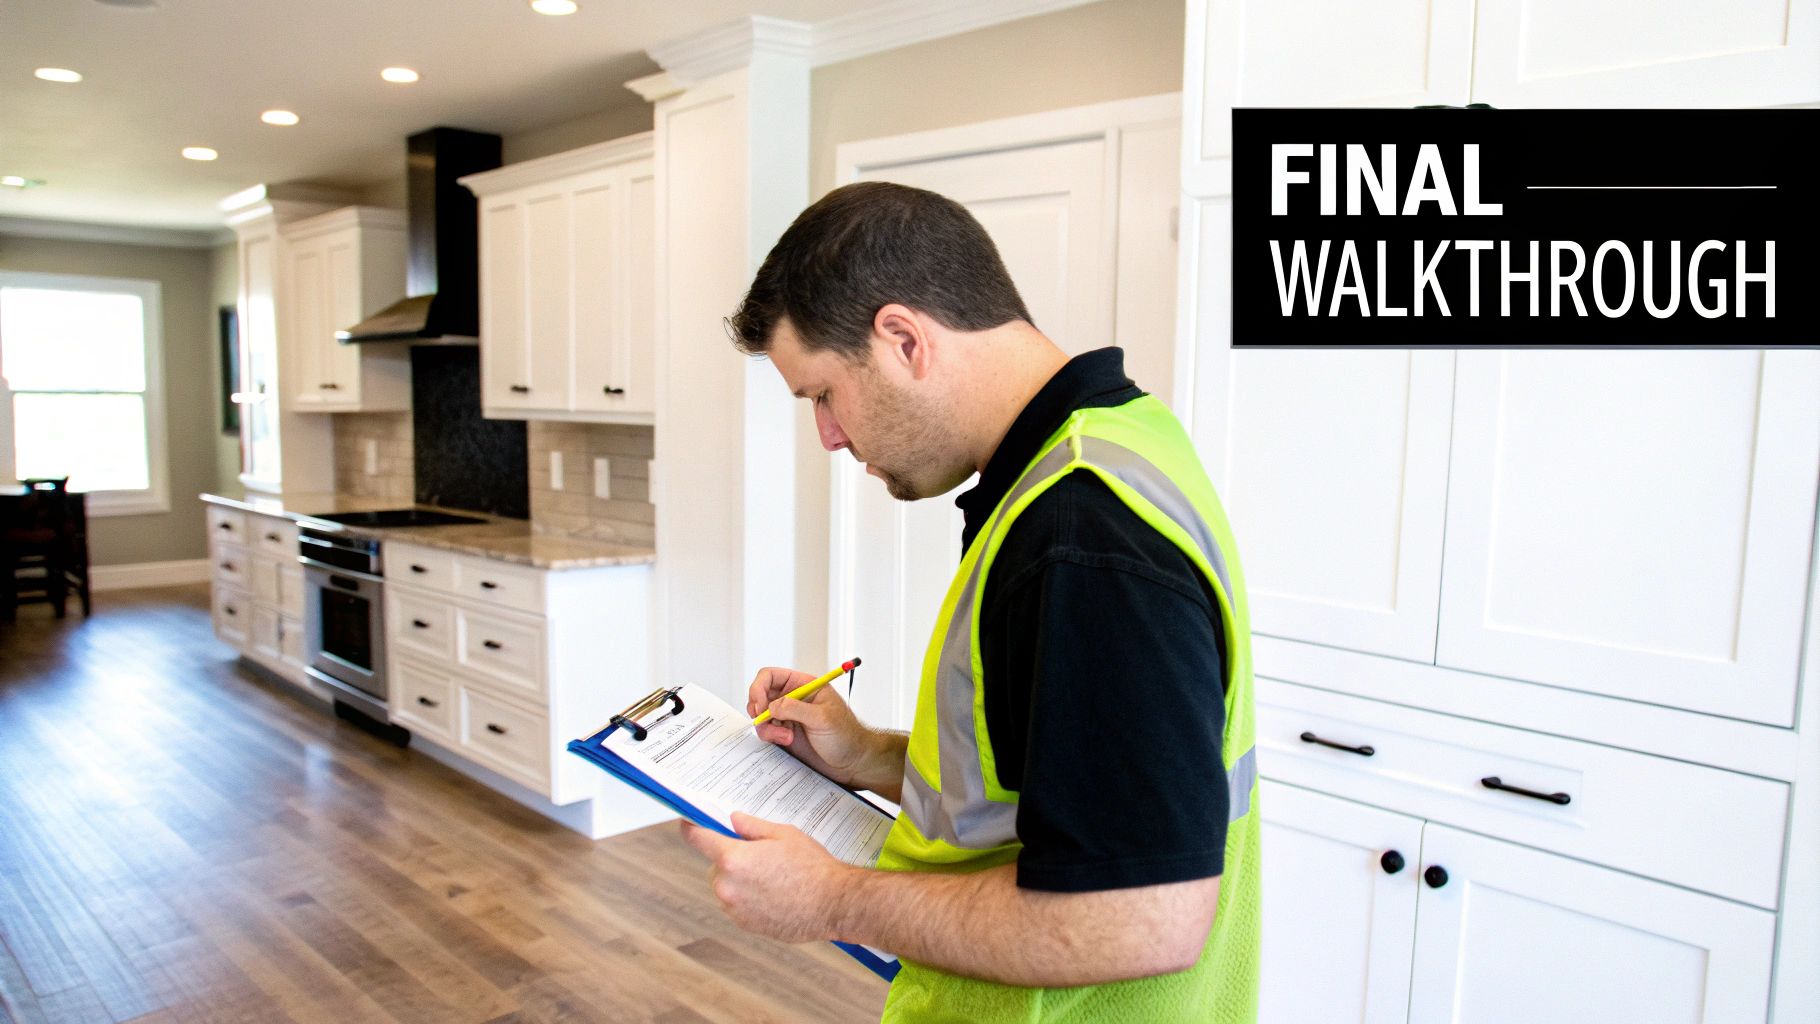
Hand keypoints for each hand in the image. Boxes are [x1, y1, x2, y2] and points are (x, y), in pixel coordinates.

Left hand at [681, 813, 853, 942]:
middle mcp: (727, 886)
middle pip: (715, 866)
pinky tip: (774, 894)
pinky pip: (737, 905)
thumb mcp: (783, 834)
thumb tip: (733, 820)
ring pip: (726, 887)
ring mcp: (734, 908)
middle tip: (760, 855)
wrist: (832, 903)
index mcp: (733, 858)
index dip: (691, 828)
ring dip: (739, 880)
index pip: (698, 839)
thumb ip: (751, 826)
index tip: (688, 824)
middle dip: (731, 858)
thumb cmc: (812, 867)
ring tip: (772, 877)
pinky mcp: (745, 924)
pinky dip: (748, 898)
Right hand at [747, 666, 880, 786]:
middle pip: (761, 694)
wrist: (851, 762)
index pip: (771, 676)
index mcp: (804, 685)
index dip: (759, 687)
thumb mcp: (823, 718)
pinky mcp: (785, 733)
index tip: (760, 705)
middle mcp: (793, 698)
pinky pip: (766, 731)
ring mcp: (788, 716)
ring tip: (785, 737)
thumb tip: (771, 705)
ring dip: (767, 726)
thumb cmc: (847, 736)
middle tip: (764, 720)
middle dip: (759, 708)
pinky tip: (787, 741)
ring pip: (761, 715)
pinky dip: (770, 736)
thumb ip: (795, 708)